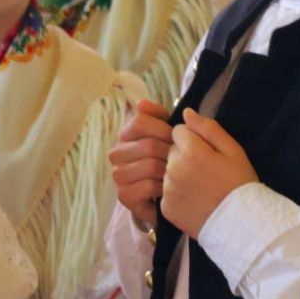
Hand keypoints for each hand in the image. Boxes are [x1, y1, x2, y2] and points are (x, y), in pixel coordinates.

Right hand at [108, 99, 173, 229]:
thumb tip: (141, 102)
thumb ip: (158, 115)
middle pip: (148, 145)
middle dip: (171, 152)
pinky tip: (169, 189)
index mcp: (125, 134)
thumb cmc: (168, 159)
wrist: (169, 195)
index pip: (140, 121)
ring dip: (169, 171)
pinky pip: (147, 186)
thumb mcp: (167, 133)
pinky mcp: (124, 195)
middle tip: (183, 159)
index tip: (178, 138)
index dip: (164, 129)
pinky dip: (163, 187)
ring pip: (149, 166)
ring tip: (177, 174)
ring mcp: (118, 175)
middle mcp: (117, 153)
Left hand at [160, 109, 256, 237]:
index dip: (193, 139)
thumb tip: (186, 113)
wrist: (241, 224)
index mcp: (190, 151)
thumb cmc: (240, 183)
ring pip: (167, 171)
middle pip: (171, 151)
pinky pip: (166, 192)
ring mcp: (167, 190)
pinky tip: (194, 200)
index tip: (206, 152)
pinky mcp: (165, 207)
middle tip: (205, 171)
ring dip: (178, 174)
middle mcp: (174, 168)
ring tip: (200, 187)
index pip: (178, 131)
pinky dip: (177, 194)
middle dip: (184, 156)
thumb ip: (208, 128)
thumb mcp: (233, 150)